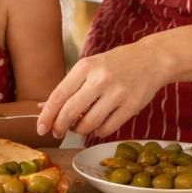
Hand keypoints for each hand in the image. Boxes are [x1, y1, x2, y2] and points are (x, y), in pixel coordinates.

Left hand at [35, 40, 170, 140]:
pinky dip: (98, 131)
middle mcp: (100, 79)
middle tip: (57, 132)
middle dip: (59, 126)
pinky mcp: (132, 106)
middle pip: (70, 111)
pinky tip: (98, 125)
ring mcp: (117, 93)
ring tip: (80, 127)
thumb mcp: (89, 67)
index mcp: (85, 67)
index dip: (47, 115)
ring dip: (79, 130)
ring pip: (88, 123)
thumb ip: (68, 87)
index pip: (59, 95)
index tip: (40, 128)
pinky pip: (107, 128)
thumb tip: (42, 108)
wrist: (151, 59)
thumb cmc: (115, 64)